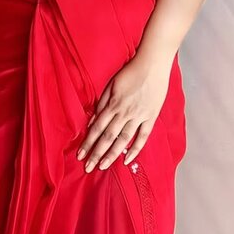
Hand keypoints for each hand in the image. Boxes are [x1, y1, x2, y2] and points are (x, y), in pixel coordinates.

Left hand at [77, 51, 172, 172]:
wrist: (152, 65)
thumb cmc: (130, 72)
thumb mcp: (111, 85)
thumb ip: (101, 104)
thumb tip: (92, 121)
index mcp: (112, 105)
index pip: (96, 128)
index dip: (87, 143)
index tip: (80, 155)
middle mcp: (123, 113)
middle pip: (107, 137)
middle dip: (96, 154)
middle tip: (88, 168)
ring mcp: (138, 116)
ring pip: (123, 140)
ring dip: (112, 154)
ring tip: (103, 167)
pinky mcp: (150, 117)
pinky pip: (142, 136)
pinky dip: (135, 149)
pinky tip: (127, 160)